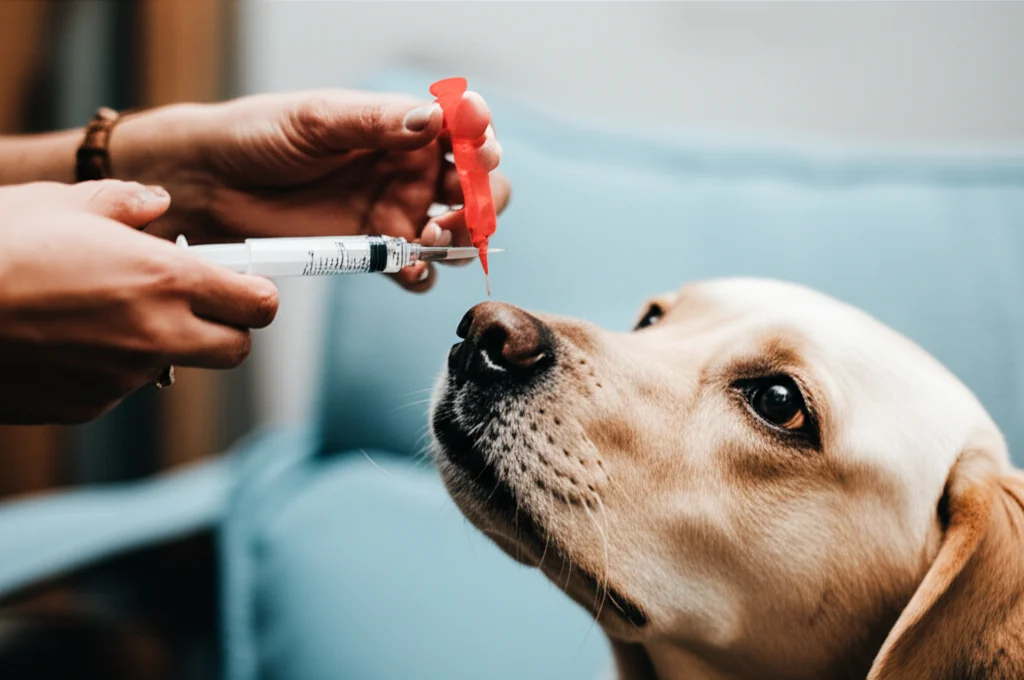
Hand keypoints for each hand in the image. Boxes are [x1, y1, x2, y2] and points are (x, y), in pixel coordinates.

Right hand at [0, 180, 278, 423]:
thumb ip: (123, 203)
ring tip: (95, 311)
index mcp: (164, 280)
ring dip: (156, 344)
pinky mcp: (86, 407)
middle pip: (235, 349)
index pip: (257, 303)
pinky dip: (107, 366)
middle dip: (226, 328)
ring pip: (172, 366)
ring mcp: (122, 379)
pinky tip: (61, 340)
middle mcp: (156, 336)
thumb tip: (156, 204)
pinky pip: (118, 387)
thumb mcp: (58, 202)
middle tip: (193, 303)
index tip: (246, 283)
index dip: (257, 292)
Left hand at [112, 89, 510, 291]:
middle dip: (481, 197)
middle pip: (476, 186)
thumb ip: (376, 121)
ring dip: (458, 238)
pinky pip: (415, 270)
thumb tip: (433, 119)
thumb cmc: (259, 135)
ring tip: (429, 236)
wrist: (212, 184)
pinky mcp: (374, 252)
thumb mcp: (318, 119)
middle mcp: (408, 171)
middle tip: (459, 204)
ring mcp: (395, 213)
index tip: (479, 145)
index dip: (481, 138)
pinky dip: (422, 274)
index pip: (463, 131)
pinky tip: (408, 270)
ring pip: (455, 232)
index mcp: (402, 127)